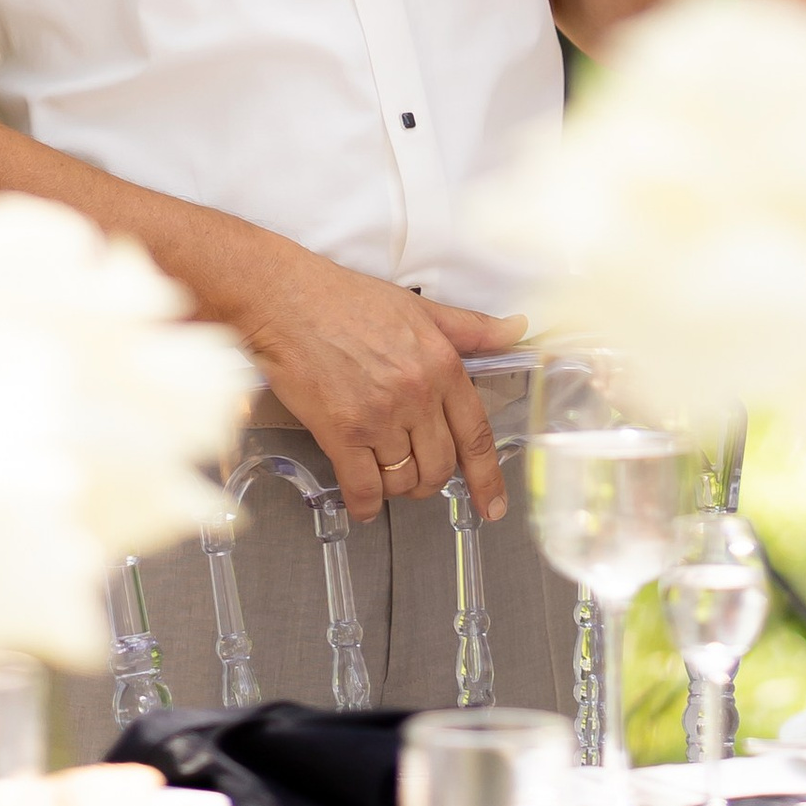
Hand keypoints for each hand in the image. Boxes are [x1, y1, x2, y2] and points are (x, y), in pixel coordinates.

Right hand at [245, 245, 523, 524]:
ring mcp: (379, 417)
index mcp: (442, 365)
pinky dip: (365, 504)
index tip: (492, 505)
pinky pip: (364, 489)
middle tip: (415, 472)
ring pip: (403, 480)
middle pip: (440, 465)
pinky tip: (362, 501)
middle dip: (430, 479)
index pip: (476, 434)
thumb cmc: (347, 300)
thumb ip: (471, 327)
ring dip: (397, 487)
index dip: (487, 477)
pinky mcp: (341, 433)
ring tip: (384, 472)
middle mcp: (416, 394)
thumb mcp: (419, 310)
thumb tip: (517, 329)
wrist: (289, 301)